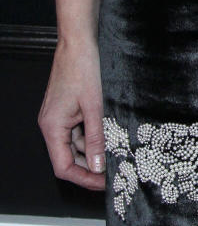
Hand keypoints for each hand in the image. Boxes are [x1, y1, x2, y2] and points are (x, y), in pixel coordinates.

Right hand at [38, 36, 106, 190]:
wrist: (80, 41)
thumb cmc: (83, 67)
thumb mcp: (94, 106)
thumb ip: (95, 138)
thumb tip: (97, 165)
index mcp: (52, 127)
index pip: (63, 167)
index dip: (83, 179)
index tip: (103, 184)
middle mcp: (52, 125)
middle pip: (69, 158)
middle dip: (91, 165)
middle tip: (114, 170)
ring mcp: (59, 117)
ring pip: (77, 144)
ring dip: (95, 149)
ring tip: (117, 150)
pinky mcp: (68, 109)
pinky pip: (80, 129)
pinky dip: (94, 134)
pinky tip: (110, 131)